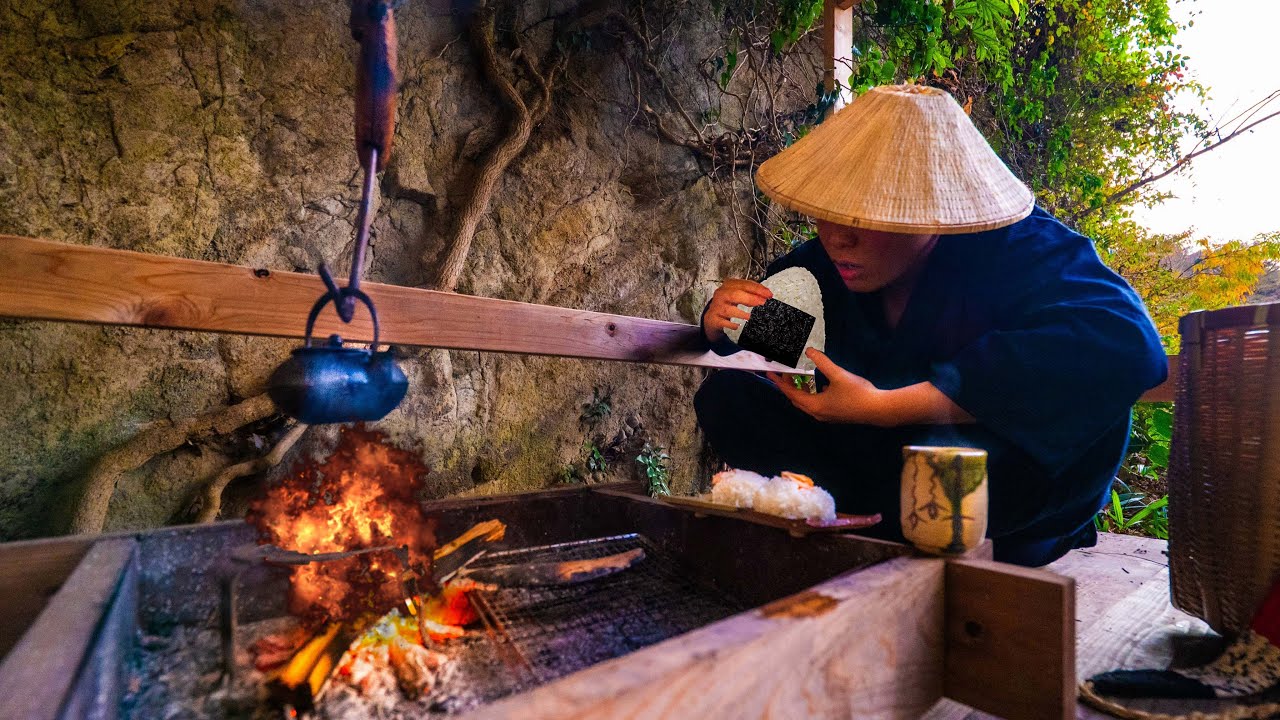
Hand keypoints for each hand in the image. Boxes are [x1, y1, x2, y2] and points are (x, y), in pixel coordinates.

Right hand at [704, 279, 771, 341]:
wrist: (713, 317)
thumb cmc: (729, 304)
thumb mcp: (738, 295)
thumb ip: (751, 293)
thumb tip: (766, 295)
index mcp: (728, 286)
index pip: (744, 284)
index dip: (757, 289)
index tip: (769, 294)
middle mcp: (721, 294)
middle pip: (734, 294)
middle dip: (750, 298)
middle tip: (762, 303)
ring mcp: (716, 307)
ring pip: (727, 309)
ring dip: (740, 313)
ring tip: (749, 317)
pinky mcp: (714, 319)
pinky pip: (722, 322)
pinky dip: (730, 324)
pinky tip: (737, 326)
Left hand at [767, 349, 888, 424]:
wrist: (879, 409)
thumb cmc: (858, 394)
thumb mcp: (838, 374)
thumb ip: (822, 361)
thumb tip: (810, 351)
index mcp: (815, 405)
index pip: (790, 393)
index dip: (780, 382)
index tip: (770, 374)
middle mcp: (818, 413)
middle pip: (797, 399)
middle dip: (790, 385)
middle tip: (786, 372)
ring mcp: (827, 415)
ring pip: (807, 402)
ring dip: (802, 390)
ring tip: (800, 376)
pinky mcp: (835, 415)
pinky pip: (817, 404)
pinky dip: (813, 394)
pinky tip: (821, 384)